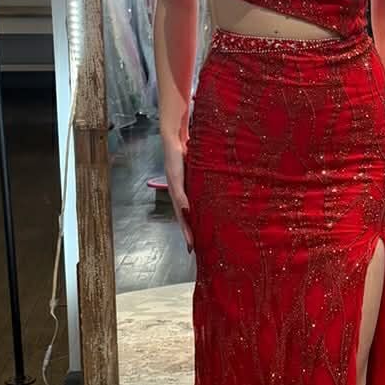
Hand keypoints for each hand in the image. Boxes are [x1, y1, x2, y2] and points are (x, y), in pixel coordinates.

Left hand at [162, 133, 193, 252]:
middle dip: (186, 232)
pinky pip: (180, 192)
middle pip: (180, 216)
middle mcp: (175, 190)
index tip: (194, 243)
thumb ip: (200, 179)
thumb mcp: (195, 169)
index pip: (185, 213)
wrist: (173, 136)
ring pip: (179, 208)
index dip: (188, 228)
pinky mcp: (175, 176)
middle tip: (192, 247)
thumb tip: (212, 189)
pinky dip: (184, 203)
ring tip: (190, 238)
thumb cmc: (185, 151)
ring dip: (184, 224)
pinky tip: (188, 213)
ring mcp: (174, 184)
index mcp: (180, 190)